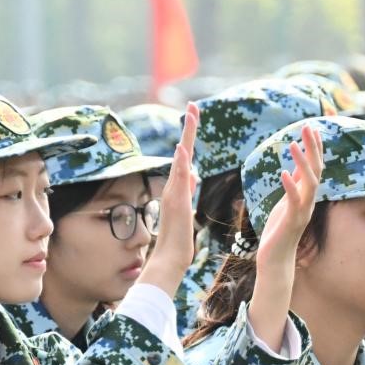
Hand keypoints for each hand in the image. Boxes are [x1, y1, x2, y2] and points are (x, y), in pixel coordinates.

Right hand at [136, 101, 199, 295]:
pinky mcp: (175, 204)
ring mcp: (173, 194)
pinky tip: (182, 150)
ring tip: (192, 115)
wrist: (170, 258)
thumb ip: (187, 190)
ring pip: (180, 161)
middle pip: (183, 152)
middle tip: (194, 106)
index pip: (186, 157)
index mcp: (179, 188)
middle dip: (189, 129)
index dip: (190, 137)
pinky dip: (180, 165)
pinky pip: (177, 181)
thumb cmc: (178, 238)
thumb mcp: (187, 208)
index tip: (194, 116)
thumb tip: (192, 174)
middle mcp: (174, 187)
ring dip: (186, 138)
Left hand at [248, 123, 322, 350]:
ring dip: (303, 164)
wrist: (275, 260)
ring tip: (294, 145)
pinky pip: (293, 203)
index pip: (314, 167)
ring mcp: (301, 212)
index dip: (315, 148)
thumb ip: (293, 188)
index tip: (312, 127)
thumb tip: (294, 170)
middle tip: (308, 127)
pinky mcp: (291, 223)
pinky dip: (290, 188)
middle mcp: (308, 202)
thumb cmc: (278, 232)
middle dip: (313, 149)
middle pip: (315, 170)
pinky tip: (283, 173)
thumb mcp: (286, 204)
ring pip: (309, 185)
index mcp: (305, 196)